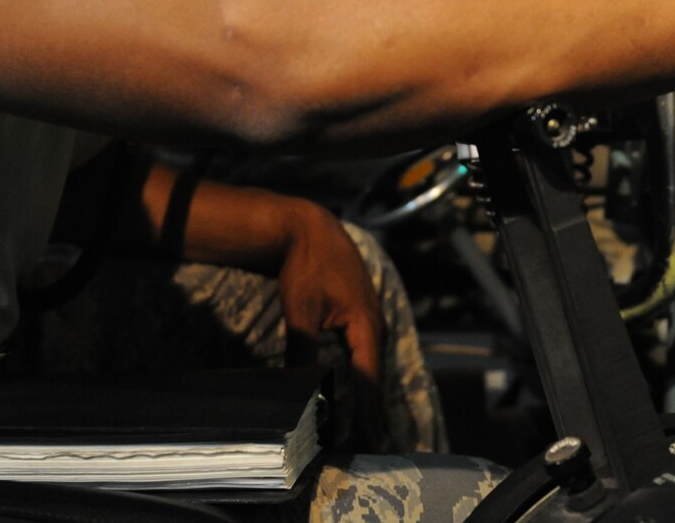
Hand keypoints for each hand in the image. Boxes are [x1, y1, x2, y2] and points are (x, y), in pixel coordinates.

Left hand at [273, 200, 383, 443]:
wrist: (309, 228)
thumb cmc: (306, 267)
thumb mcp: (301, 312)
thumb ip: (303, 353)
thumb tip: (299, 390)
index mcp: (367, 327)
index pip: (369, 382)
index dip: (368, 415)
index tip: (369, 444)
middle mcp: (375, 326)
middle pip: (374, 378)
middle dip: (370, 412)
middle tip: (366, 446)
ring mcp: (370, 318)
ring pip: (369, 365)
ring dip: (365, 394)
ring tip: (361, 427)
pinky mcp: (360, 314)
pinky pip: (363, 353)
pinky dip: (359, 374)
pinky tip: (351, 389)